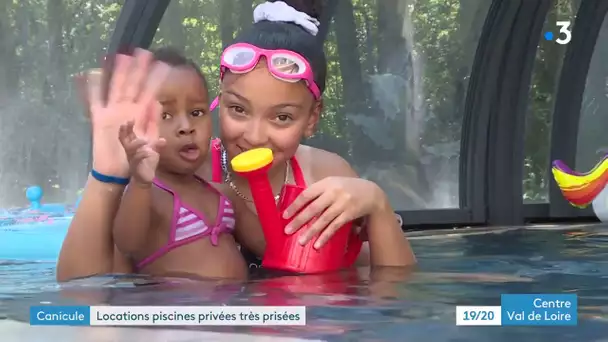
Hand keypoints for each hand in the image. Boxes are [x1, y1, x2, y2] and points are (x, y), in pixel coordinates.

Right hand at [83, 49, 169, 176]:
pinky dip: (92, 88)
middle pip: (133, 85)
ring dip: (118, 73)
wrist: (119, 172)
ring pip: (116, 88)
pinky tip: (92, 74)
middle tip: (143, 52)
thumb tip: (155, 103)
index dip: (154, 80)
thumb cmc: (139, 159)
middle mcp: (128, 110)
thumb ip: (152, 124)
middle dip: (138, 70)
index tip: (162, 65)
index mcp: (141, 115)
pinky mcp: (99, 119)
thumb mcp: (149, 142)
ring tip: (120, 57)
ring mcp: (113, 112)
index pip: (149, 93)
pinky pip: (95, 101)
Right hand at [118, 120, 164, 185]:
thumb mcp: (152, 152)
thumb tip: (163, 140)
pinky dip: (143, 154)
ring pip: (130, 149)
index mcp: (132, 146)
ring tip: (145, 140)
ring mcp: (131, 158)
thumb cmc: (146, 163)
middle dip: (125, 131)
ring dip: (137, 143)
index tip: (130, 119)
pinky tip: (149, 152)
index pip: (126, 135)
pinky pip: (136, 159)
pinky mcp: (135, 166)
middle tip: (127, 123)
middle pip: (123, 139)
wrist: (145, 178)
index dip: (126, 128)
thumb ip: (155, 145)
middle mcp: (130, 151)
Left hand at [282, 177, 381, 248]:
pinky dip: (325, 236)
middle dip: (299, 221)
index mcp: (326, 183)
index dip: (295, 205)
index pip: (307, 194)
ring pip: (323, 220)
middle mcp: (333, 192)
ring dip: (311, 232)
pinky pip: (334, 227)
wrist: (372, 193)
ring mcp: (342, 204)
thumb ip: (319, 192)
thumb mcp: (333, 184)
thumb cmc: (348, 188)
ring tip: (301, 242)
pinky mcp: (349, 215)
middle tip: (288, 231)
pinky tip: (317, 244)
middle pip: (313, 208)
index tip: (284, 216)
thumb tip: (299, 205)